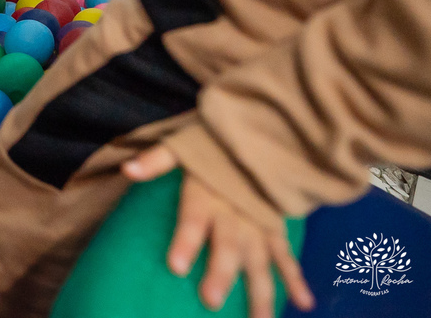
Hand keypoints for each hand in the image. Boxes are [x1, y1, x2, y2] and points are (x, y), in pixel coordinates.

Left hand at [122, 147, 313, 317]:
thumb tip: (127, 170)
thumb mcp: (183, 145)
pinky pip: (286, 254)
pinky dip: (296, 278)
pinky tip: (303, 303)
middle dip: (222, 273)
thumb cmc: (212, 144)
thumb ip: (157, 159)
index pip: (194, 217)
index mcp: (207, 191)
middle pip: (229, 244)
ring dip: (260, 291)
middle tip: (211, 301)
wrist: (260, 130)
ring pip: (261, 259)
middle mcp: (235, 209)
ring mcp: (258, 221)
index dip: (186, 240)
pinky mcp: (275, 226)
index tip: (176, 266)